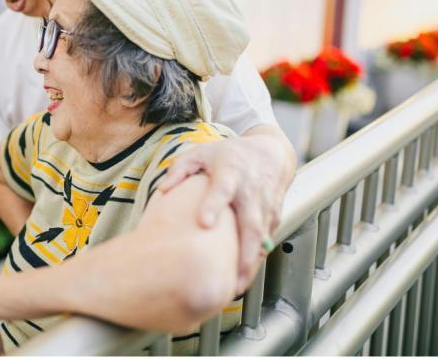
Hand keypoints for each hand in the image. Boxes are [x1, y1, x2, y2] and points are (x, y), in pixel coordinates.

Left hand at [157, 126, 295, 291]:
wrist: (271, 152)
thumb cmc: (230, 155)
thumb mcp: (202, 152)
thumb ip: (180, 169)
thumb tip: (163, 190)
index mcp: (230, 172)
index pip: (222, 189)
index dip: (213, 205)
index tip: (205, 223)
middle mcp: (251, 190)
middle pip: (251, 223)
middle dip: (243, 251)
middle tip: (232, 278)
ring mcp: (266, 205)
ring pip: (262, 238)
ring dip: (251, 263)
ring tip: (237, 287)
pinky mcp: (275, 216)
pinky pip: (268, 240)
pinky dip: (258, 259)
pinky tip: (245, 276)